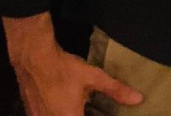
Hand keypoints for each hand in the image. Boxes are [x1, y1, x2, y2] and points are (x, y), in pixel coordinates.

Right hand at [4, 13, 143, 115]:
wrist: (34, 59)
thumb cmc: (65, 69)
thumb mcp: (93, 78)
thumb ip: (115, 90)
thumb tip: (139, 99)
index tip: (100, 111)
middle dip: (83, 114)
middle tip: (89, 107)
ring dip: (72, 113)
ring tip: (80, 106)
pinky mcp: (32, 114)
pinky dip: (60, 113)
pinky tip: (65, 105)